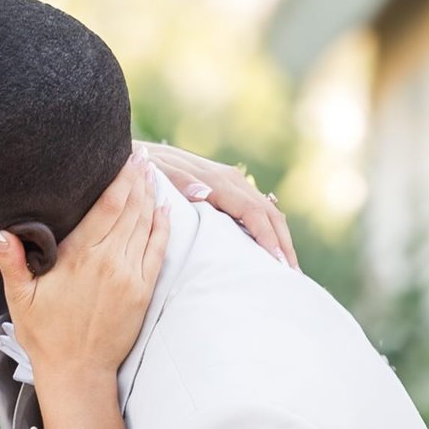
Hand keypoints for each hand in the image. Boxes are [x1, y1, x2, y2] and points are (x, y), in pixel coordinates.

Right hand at [0, 155, 166, 384]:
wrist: (78, 374)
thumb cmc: (45, 335)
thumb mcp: (19, 298)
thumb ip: (10, 260)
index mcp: (80, 257)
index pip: (108, 205)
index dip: (121, 177)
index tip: (127, 155)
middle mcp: (110, 261)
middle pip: (131, 208)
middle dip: (138, 178)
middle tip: (142, 154)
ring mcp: (130, 276)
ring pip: (146, 224)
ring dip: (151, 195)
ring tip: (152, 172)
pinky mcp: (144, 291)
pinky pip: (158, 249)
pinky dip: (163, 226)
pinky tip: (164, 207)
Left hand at [139, 143, 298, 270]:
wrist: (137, 155)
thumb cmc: (143, 169)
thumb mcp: (156, 173)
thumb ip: (177, 181)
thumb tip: (204, 193)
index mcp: (216, 180)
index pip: (252, 211)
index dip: (268, 237)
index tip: (278, 263)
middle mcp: (228, 179)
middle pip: (267, 211)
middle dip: (282, 241)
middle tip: (292, 274)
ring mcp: (230, 182)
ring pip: (266, 209)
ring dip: (279, 236)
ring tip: (287, 266)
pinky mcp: (225, 188)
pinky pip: (254, 209)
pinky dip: (267, 229)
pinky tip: (270, 248)